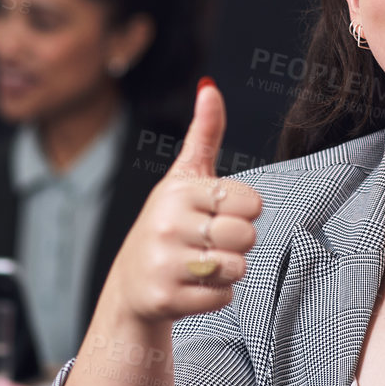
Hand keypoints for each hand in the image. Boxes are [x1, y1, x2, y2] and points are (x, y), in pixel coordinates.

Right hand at [104, 80, 262, 323]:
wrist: (133, 281)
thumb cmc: (169, 223)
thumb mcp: (184, 177)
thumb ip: (204, 133)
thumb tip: (209, 87)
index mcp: (179, 191)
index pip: (251, 203)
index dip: (243, 212)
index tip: (218, 215)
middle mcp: (168, 224)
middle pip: (247, 236)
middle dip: (237, 244)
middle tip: (210, 242)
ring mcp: (165, 262)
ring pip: (237, 268)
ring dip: (227, 270)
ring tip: (201, 263)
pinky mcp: (167, 298)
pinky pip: (223, 297)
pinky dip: (214, 295)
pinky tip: (192, 285)